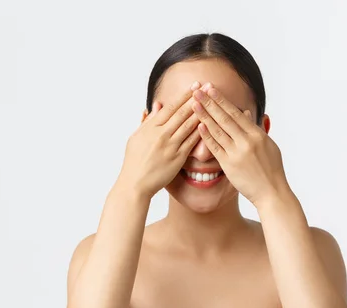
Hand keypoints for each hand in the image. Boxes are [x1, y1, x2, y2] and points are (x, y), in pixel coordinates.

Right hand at [118, 81, 209, 198]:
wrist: (135, 183)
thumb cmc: (134, 161)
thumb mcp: (137, 137)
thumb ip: (148, 121)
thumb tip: (157, 105)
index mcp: (151, 128)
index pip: (170, 107)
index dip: (184, 95)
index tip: (195, 85)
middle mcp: (161, 135)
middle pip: (182, 113)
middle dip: (196, 98)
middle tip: (208, 86)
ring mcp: (170, 146)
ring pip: (189, 126)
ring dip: (202, 112)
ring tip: (213, 101)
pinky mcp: (177, 158)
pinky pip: (192, 143)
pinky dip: (201, 132)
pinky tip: (211, 124)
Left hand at [191, 84, 289, 206]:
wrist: (271, 192)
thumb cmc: (271, 170)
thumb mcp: (268, 146)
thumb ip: (256, 129)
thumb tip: (246, 114)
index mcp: (257, 135)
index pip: (236, 113)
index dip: (222, 100)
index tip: (211, 88)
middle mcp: (247, 141)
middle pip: (225, 118)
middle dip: (210, 102)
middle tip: (197, 90)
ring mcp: (237, 153)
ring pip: (218, 130)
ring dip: (204, 116)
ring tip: (193, 104)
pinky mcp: (229, 165)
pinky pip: (215, 148)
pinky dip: (207, 136)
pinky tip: (198, 125)